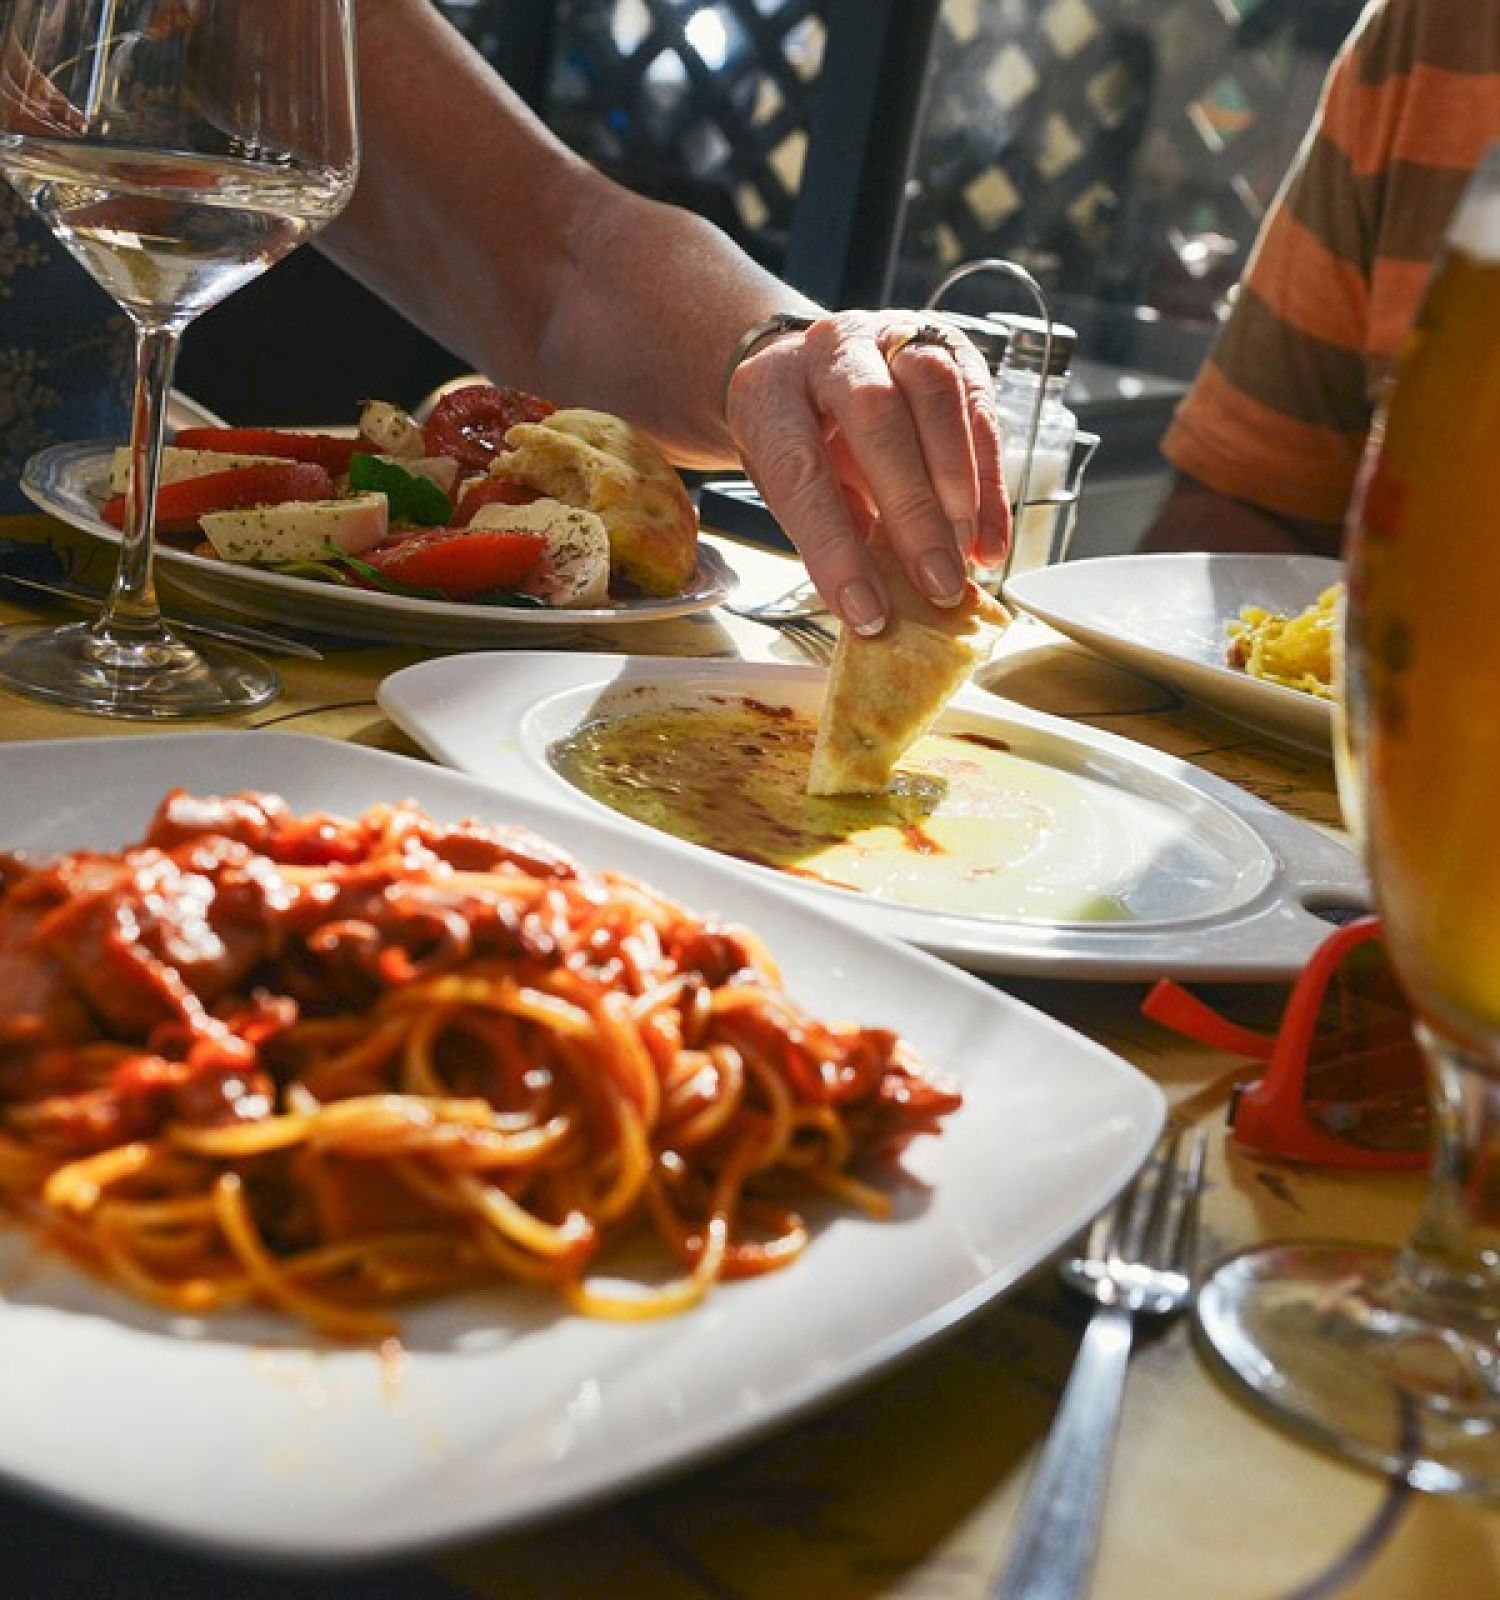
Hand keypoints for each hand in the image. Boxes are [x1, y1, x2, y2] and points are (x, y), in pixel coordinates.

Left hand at [724, 310, 1008, 632]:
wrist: (807, 368)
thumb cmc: (795, 436)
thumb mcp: (786, 483)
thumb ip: (827, 527)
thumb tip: (879, 596)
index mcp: (771, 389)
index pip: (799, 468)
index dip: (834, 546)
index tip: (865, 609)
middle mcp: (833, 348)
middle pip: (877, 417)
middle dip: (912, 509)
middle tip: (936, 582)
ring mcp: (893, 336)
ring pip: (938, 395)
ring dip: (959, 487)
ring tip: (964, 557)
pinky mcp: (949, 348)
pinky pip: (980, 411)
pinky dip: (990, 485)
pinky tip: (989, 541)